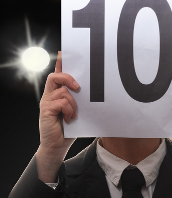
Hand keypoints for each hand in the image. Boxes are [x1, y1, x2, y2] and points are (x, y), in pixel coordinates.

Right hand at [36, 52, 79, 182]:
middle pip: (55, 76)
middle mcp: (50, 95)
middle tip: (79, 86)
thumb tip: (100, 89)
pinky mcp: (46, 111)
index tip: (65, 52)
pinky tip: (71, 119)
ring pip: (62, 91)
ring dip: (73, 102)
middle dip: (68, 77)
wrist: (57, 145)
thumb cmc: (70, 127)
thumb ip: (82, 99)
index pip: (58, 73)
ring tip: (75, 113)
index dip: (61, 62)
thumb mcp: (79, 110)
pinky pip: (61, 102)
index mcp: (57, 93)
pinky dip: (70, 110)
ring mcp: (46, 103)